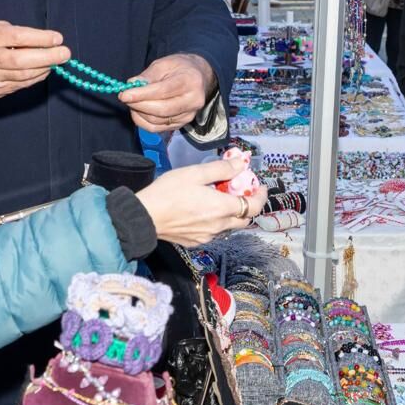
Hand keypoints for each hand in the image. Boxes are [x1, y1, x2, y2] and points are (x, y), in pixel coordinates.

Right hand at [0, 21, 70, 106]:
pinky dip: (34, 78)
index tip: (57, 38)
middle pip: (22, 61)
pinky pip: (18, 85)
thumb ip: (11, 32)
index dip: (40, 39)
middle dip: (48, 57)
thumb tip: (42, 40)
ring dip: (44, 68)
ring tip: (58, 61)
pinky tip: (43, 71)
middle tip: (65, 53)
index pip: (17, 38)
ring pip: (22, 76)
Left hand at [120, 53, 214, 132]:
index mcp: (190, 81)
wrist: (198, 77)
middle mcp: (193, 101)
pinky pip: (157, 128)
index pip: (163, 91)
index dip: (141, 95)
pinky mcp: (181, 124)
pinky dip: (143, 122)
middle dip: (138, 105)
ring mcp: (188, 115)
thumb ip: (148, 75)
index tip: (124, 94)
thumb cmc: (179, 68)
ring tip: (133, 101)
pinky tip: (138, 111)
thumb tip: (131, 86)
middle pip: (161, 110)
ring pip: (157, 121)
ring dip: (139, 113)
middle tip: (125, 98)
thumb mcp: (164, 63)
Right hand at [136, 157, 269, 245]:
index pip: (253, 207)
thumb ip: (221, 169)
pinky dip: (216, 220)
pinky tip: (203, 209)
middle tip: (239, 190)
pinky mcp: (195, 241)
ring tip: (218, 197)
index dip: (260, 196)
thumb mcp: (195, 173)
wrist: (144, 217)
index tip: (259, 186)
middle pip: (244, 218)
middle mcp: (218, 226)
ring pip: (229, 226)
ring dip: (230, 212)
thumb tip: (241, 163)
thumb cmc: (166, 194)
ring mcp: (207, 236)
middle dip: (247, 204)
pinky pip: (214, 232)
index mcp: (221, 208)